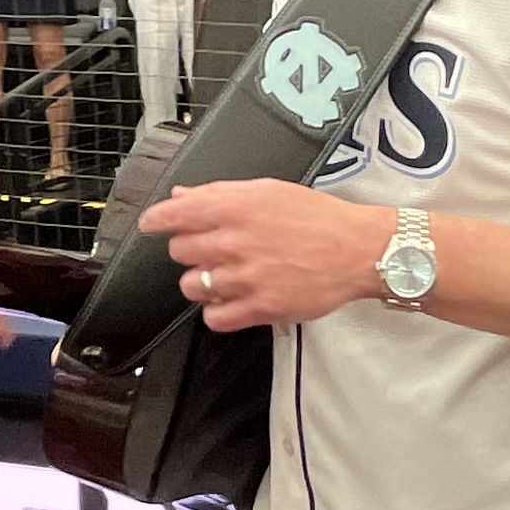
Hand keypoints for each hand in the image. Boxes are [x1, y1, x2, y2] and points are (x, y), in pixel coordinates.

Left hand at [140, 178, 393, 331]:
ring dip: (201, 282)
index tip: (151, 224)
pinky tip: (230, 300)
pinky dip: (216, 311)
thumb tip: (182, 196)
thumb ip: (220, 194)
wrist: (358, 249)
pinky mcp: (260, 308)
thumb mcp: (268, 191)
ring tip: (223, 276)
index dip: (157, 219)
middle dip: (190, 249)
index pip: (175, 214)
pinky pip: (214, 319)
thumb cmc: (318, 218)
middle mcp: (236, 242)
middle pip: (179, 251)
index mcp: (237, 207)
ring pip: (192, 286)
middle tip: (211, 249)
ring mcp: (246, 278)